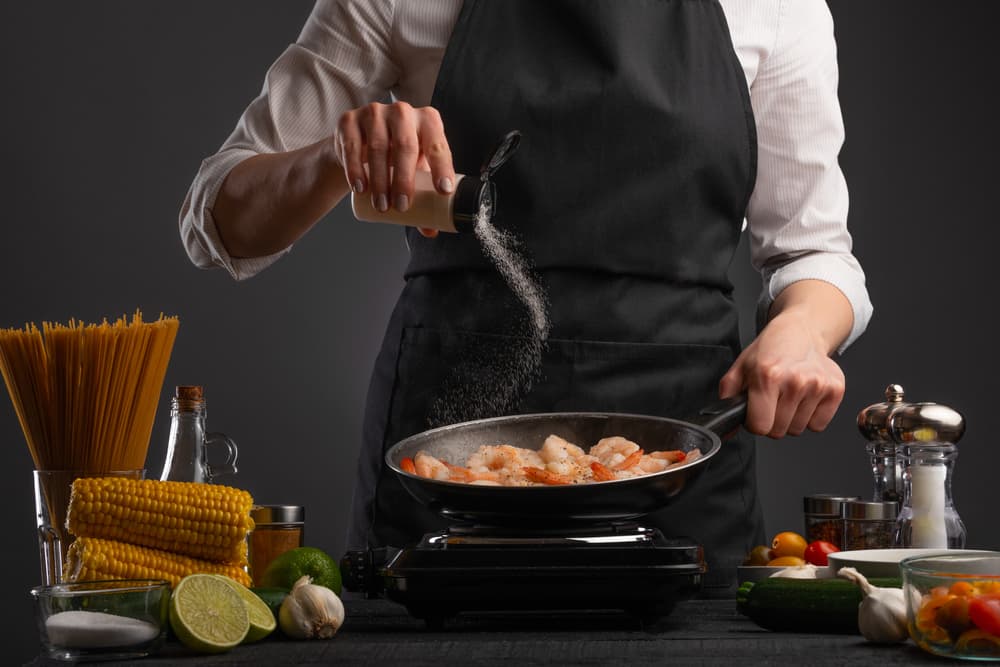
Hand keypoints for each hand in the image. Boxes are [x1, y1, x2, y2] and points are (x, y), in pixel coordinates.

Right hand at [338, 101, 454, 236]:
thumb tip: (431, 230)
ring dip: (380, 180)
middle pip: (406, 146)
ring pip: (378, 147)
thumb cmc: (396, 157)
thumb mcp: (414, 172)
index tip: (443, 191)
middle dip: (404, 180)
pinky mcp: (350, 120)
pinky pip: (352, 146)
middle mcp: (403, 112)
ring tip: (382, 204)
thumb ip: (424, 198)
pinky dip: (356, 170)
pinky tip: (361, 188)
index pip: (438, 144)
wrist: (359, 145)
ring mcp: (374, 113)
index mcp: (428, 121)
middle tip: (402, 206)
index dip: (442, 167)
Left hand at [718, 309, 845, 438]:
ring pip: (798, 429)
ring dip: (791, 419)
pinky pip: (818, 425)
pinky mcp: (835, 389)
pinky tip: (804, 398)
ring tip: (788, 396)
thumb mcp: (740, 369)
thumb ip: (728, 399)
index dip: (754, 422)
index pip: (760, 427)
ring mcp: (817, 385)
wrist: (800, 332)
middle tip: (772, 401)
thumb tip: (725, 430)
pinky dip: (811, 417)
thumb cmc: (769, 352)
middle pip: (779, 431)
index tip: (756, 411)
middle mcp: (795, 381)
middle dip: (772, 421)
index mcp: (767, 376)